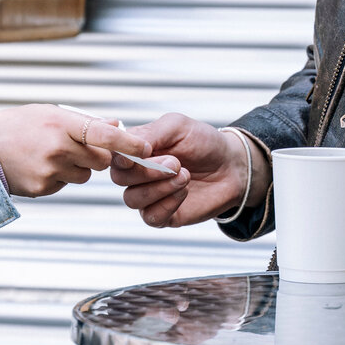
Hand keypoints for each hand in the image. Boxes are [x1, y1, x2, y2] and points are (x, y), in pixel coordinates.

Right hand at [0, 105, 177, 197]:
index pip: (104, 135)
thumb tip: (115, 124)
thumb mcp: (45, 112)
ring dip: (77, 167)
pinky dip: (59, 176)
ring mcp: (51, 171)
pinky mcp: (44, 188)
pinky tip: (38, 166)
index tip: (147, 149)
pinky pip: (65, 184)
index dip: (129, 144)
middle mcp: (58, 148)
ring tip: (50, 154)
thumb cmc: (12, 126)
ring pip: (84, 174)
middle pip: (101, 160)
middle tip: (80, 146)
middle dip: (98, 155)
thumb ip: (82, 120)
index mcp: (60, 124)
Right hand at [113, 113, 263, 227]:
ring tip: (185, 176)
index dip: (123, 157)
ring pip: (133, 199)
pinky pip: (150, 217)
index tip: (145, 152)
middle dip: (147, 172)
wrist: (231, 166)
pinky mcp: (163, 216)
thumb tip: (126, 149)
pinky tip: (184, 192)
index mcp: (135, 151)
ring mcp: (148, 196)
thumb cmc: (203, 142)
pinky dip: (167, 204)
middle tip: (175, 163)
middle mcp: (136, 174)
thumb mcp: (177, 126)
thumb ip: (150, 133)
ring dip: (160, 188)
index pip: (113, 156)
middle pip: (119, 179)